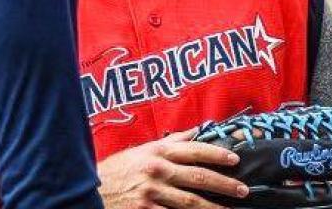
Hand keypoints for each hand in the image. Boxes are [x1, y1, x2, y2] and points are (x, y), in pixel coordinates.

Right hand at [98, 128, 248, 208]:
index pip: (194, 150)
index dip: (217, 154)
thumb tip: (197, 131)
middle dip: (224, 184)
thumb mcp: (141, 151)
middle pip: (198, 177)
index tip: (235, 159)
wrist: (87, 190)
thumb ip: (170, 142)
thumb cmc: (117, 170)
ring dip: (213, 208)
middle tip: (243, 190)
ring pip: (190, 202)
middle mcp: (156, 171)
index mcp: (157, 152)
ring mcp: (151, 193)